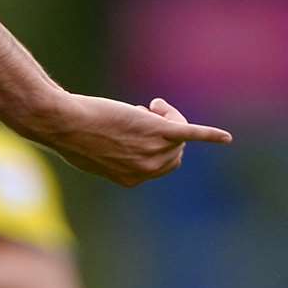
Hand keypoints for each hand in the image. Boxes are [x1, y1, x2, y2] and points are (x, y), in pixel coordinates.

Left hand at [23, 93, 230, 186]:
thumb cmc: (68, 134)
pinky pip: (191, 133)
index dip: (150, 144)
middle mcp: (148, 170)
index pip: (159, 165)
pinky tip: (225, 137)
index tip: (131, 127)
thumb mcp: (91, 153)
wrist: (61, 122)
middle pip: (173, 151)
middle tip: (135, 112)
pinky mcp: (158, 130)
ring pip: (178, 134)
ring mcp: (155, 150)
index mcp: (133, 179)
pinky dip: (209, 134)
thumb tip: (117, 145)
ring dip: (165, 117)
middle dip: (160, 132)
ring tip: (144, 107)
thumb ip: (111, 155)